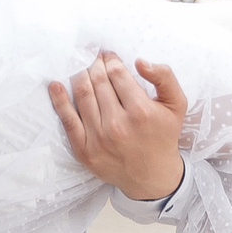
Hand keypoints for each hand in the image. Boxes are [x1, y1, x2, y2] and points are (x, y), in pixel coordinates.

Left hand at [49, 52, 188, 200]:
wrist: (152, 176)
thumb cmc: (163, 136)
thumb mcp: (176, 105)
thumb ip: (164, 77)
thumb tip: (140, 61)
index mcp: (141, 111)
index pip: (117, 73)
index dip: (111, 60)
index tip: (108, 55)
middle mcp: (118, 125)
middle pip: (98, 81)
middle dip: (95, 64)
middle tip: (94, 57)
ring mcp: (99, 139)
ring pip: (82, 94)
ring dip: (79, 75)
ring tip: (81, 67)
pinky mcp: (84, 151)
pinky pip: (68, 120)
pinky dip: (59, 100)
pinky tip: (55, 85)